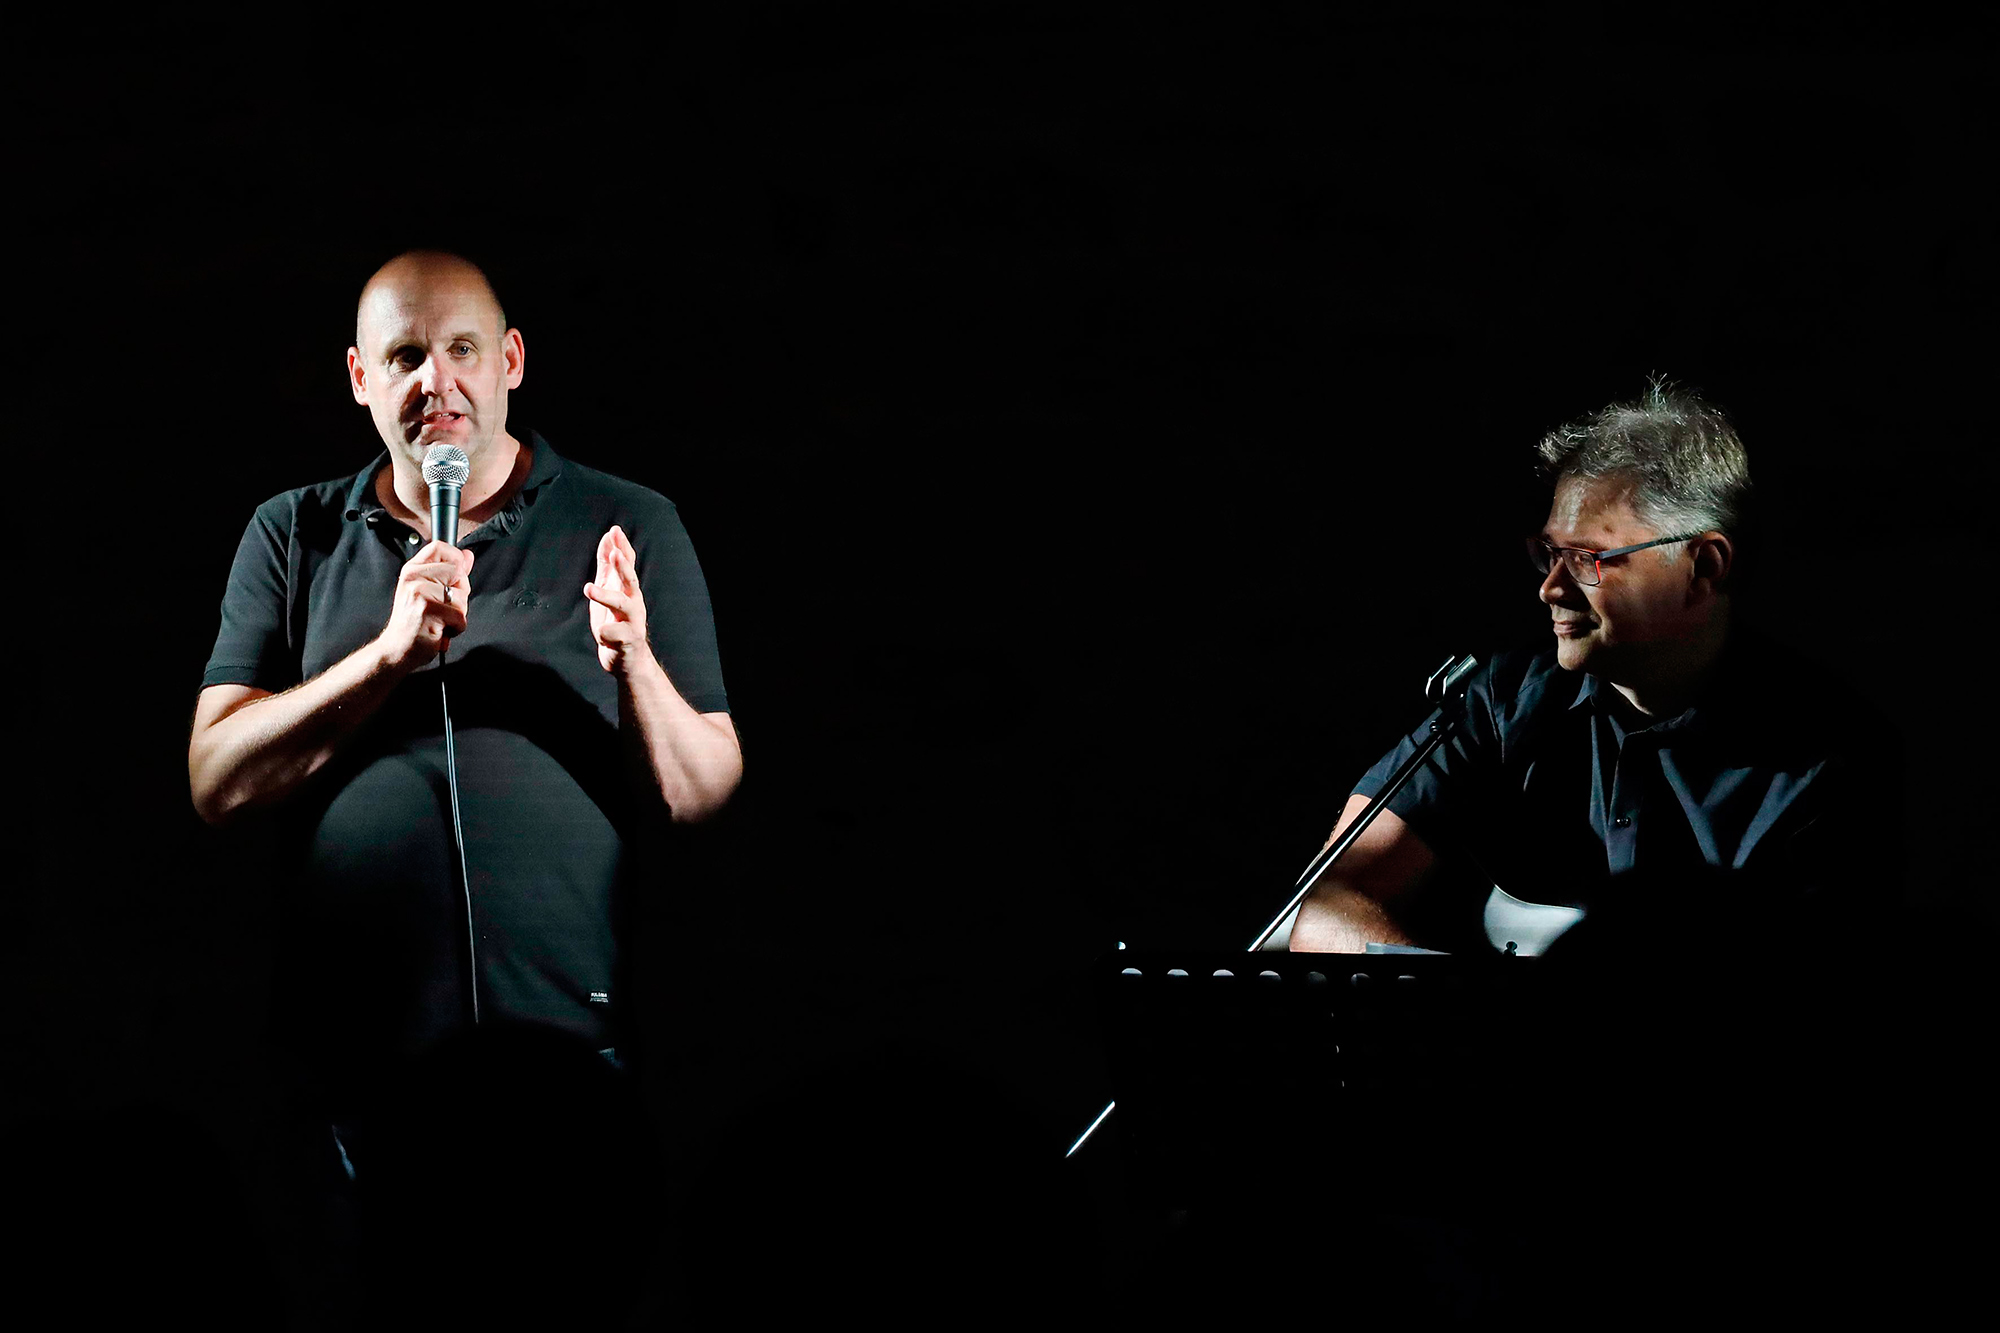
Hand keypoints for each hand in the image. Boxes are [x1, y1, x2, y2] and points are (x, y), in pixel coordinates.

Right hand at [378, 540, 472, 671]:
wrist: (397, 649)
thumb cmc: (415, 622)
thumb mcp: (428, 591)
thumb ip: (449, 572)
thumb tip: (467, 555)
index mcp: (413, 570)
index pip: (440, 547)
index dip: (455, 560)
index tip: (454, 578)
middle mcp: (413, 578)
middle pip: (458, 572)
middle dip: (460, 593)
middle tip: (442, 608)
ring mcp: (419, 593)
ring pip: (461, 596)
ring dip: (458, 614)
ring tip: (439, 620)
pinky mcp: (426, 610)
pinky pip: (460, 616)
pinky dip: (456, 628)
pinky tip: (440, 630)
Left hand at [585, 525, 648, 675]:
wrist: (626, 657)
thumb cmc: (616, 620)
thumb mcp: (610, 589)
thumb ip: (608, 566)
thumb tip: (609, 537)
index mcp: (628, 589)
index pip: (627, 563)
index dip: (622, 547)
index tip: (615, 531)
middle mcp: (633, 602)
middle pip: (631, 580)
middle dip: (624, 566)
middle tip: (615, 553)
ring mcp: (632, 621)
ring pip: (622, 605)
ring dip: (606, 595)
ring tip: (589, 587)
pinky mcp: (627, 640)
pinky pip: (615, 634)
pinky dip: (607, 632)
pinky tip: (602, 632)